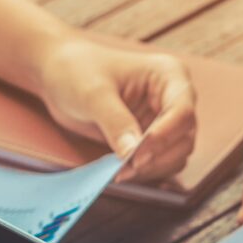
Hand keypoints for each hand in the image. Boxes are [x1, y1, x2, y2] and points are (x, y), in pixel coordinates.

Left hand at [34, 37, 196, 183]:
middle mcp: (173, 97)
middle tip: (125, 169)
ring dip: (153, 168)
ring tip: (120, 172)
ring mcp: (164, 120)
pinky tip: (122, 171)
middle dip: (157, 157)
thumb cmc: (77, 71)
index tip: (136, 155)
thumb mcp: (94, 94)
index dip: (163, 137)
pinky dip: (146, 172)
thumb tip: (132, 154)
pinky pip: (161, 163)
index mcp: (168, 74)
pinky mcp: (151, 139)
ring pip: (177, 155)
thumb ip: (116, 122)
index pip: (182, 111)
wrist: (58, 75)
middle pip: (184, 137)